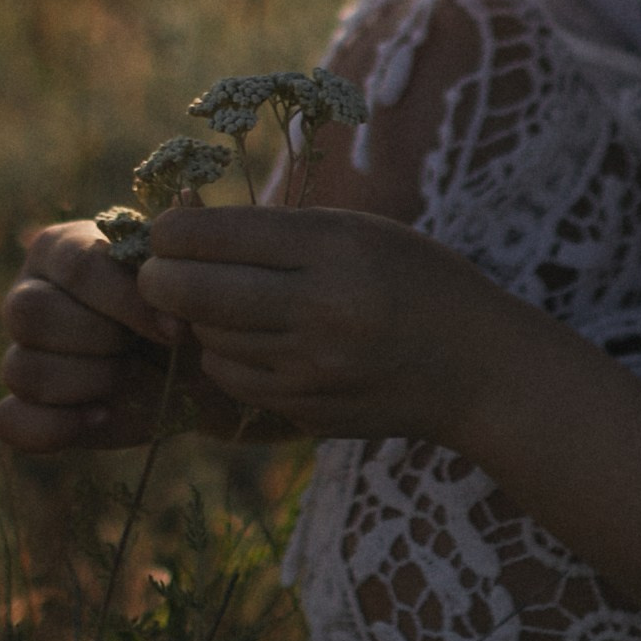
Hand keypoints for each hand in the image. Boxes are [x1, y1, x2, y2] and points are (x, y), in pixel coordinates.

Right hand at [0, 220, 192, 453]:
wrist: (201, 373)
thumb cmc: (190, 312)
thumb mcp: (190, 278)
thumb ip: (182, 243)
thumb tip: (185, 197)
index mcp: (63, 250)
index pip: (76, 268)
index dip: (125, 302)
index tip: (176, 329)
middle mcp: (30, 296)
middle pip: (29, 315)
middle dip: (99, 340)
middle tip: (143, 350)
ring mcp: (22, 352)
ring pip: (22, 369)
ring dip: (87, 381)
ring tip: (128, 378)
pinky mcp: (27, 406)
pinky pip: (9, 421)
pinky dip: (54, 426)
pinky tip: (102, 414)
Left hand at [136, 203, 526, 443]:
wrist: (479, 369)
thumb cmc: (418, 280)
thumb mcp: (361, 231)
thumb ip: (279, 231)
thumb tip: (184, 230)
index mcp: (334, 248)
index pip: (211, 235)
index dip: (171, 231)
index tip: (168, 231)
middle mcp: (320, 309)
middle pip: (190, 292)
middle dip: (160, 278)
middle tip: (161, 272)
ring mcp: (313, 369)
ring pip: (207, 338)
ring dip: (199, 319)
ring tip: (223, 303)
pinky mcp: (309, 411)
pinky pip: (232, 378)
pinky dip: (227, 356)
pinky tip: (250, 341)